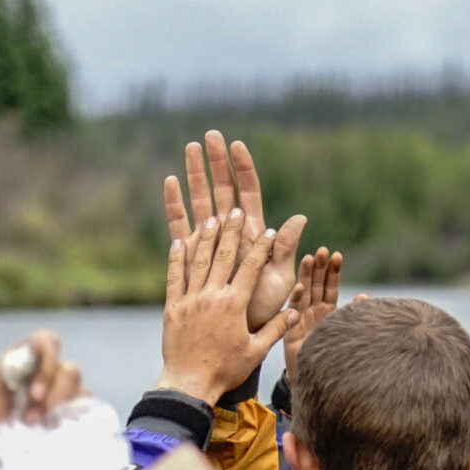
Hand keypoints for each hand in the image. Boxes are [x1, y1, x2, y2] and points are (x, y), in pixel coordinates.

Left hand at [0, 331, 83, 469]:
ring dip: (62, 409)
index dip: (47, 362)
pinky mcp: (72, 419)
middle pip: (69, 369)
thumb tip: (24, 355)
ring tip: (41, 430)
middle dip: (54, 395)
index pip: (46, 343)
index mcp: (22, 365)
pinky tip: (58, 433)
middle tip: (32, 421)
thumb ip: (2, 377)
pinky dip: (75, 420)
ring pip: (82, 389)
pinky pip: (87, 410)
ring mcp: (61, 398)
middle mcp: (45, 377)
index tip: (35, 393)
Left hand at [156, 210, 293, 401]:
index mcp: (235, 305)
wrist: (189, 383)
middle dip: (231, 231)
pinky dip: (177, 258)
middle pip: (223, 256)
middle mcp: (212, 297)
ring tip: (212, 217)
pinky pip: (175, 277)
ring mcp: (190, 300)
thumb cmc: (226, 369)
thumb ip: (276, 328)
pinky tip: (180, 241)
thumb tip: (296, 312)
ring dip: (206, 238)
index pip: (250, 268)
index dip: (261, 248)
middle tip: (236, 210)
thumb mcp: (256, 350)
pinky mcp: (172, 307)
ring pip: (199, 261)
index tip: (269, 231)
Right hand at [162, 132, 306, 331]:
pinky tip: (170, 181)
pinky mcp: (191, 254)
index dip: (243, 169)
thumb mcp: (279, 279)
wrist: (238, 334)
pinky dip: (175, 203)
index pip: (249, 193)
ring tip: (189, 147)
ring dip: (195, 174)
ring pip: (201, 200)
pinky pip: (181, 224)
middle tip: (210, 135)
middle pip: (223, 190)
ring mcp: (210, 241)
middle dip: (216, 162)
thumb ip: (284, 249)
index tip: (236, 144)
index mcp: (255, 235)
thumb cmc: (264, 310)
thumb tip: (299, 219)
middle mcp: (232, 233)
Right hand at [282, 249, 343, 373]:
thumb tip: (364, 297)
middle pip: (316, 286)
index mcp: (327, 312)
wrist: (316, 382)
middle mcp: (313, 313)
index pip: (330, 287)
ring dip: (306, 277)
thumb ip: (352, 314)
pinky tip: (300, 287)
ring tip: (310, 259)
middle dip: (319, 268)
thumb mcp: (345, 332)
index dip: (333, 272)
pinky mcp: (291, 333)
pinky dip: (297, 300)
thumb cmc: (333, 358)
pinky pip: (294, 313)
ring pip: (304, 294)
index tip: (337, 255)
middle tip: (323, 250)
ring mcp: (301, 321)